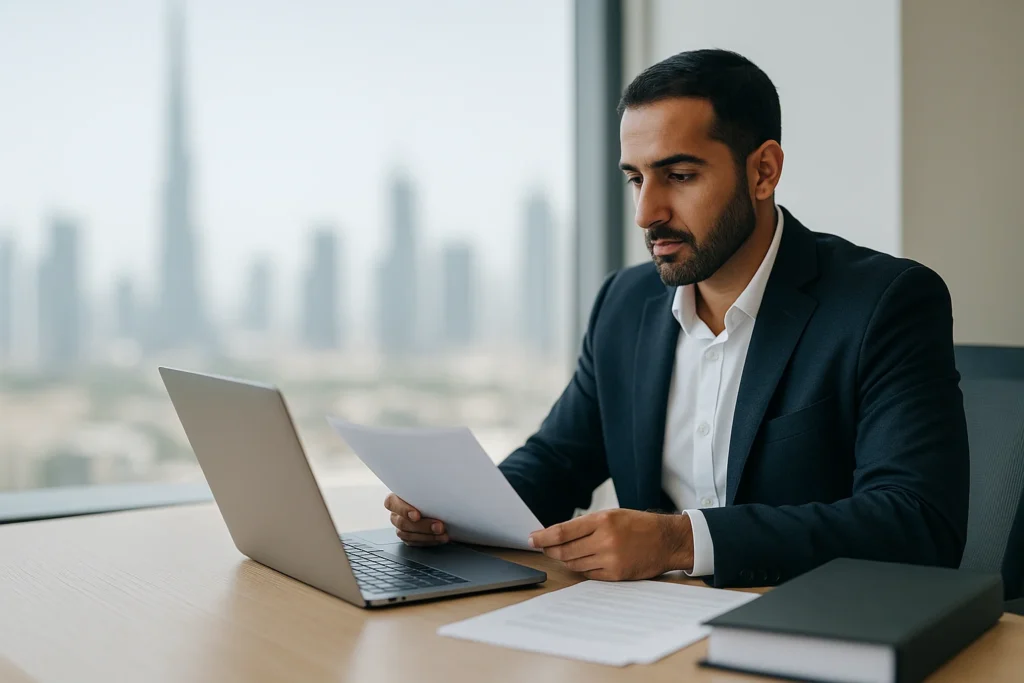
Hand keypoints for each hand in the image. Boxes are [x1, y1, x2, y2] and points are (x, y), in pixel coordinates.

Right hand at [383, 493, 448, 545]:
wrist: (438, 503)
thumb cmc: (430, 493)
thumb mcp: (428, 487)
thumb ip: (427, 488)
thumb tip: (439, 485)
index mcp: (396, 497)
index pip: (391, 503)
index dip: (403, 510)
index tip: (417, 515)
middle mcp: (396, 513)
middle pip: (402, 522)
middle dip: (423, 526)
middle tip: (439, 526)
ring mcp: (400, 526)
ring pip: (407, 534)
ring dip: (427, 535)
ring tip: (443, 533)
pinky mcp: (408, 536)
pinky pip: (414, 542)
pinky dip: (428, 541)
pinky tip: (439, 538)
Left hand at [528, 509, 693, 580]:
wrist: (666, 540)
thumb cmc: (638, 525)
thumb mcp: (612, 515)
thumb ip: (587, 524)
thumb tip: (558, 535)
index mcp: (602, 520)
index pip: (562, 531)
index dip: (543, 537)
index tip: (531, 538)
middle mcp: (605, 540)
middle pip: (564, 551)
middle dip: (549, 550)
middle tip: (543, 548)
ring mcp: (610, 559)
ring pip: (574, 564)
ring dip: (564, 560)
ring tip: (562, 554)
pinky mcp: (616, 574)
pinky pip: (588, 574)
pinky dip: (581, 568)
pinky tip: (582, 562)